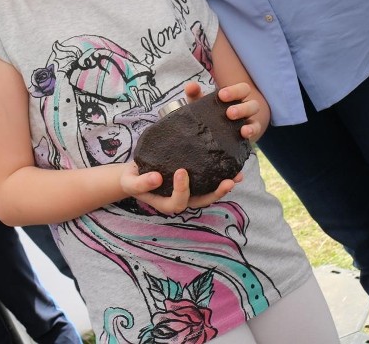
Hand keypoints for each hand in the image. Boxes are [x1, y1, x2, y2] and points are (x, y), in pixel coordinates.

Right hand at [121, 163, 241, 214]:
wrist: (135, 173)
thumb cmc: (132, 179)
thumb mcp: (130, 181)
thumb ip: (141, 183)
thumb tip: (157, 177)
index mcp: (166, 203)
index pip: (178, 202)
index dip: (182, 190)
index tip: (181, 171)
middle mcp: (180, 200)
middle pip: (201, 202)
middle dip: (216, 193)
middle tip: (228, 182)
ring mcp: (189, 192)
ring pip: (209, 193)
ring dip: (224, 186)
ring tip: (238, 176)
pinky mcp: (193, 181)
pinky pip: (208, 181)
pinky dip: (220, 175)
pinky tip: (231, 164)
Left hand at [184, 81, 263, 139]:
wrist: (208, 136)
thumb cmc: (206, 114)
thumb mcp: (199, 104)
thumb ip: (193, 94)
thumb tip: (190, 86)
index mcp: (234, 97)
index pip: (242, 89)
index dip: (234, 91)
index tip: (221, 95)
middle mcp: (243, 107)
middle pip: (251, 101)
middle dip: (241, 106)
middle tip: (229, 112)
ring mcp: (248, 120)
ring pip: (254, 112)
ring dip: (245, 114)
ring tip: (234, 121)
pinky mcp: (249, 133)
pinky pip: (256, 129)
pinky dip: (252, 130)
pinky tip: (245, 133)